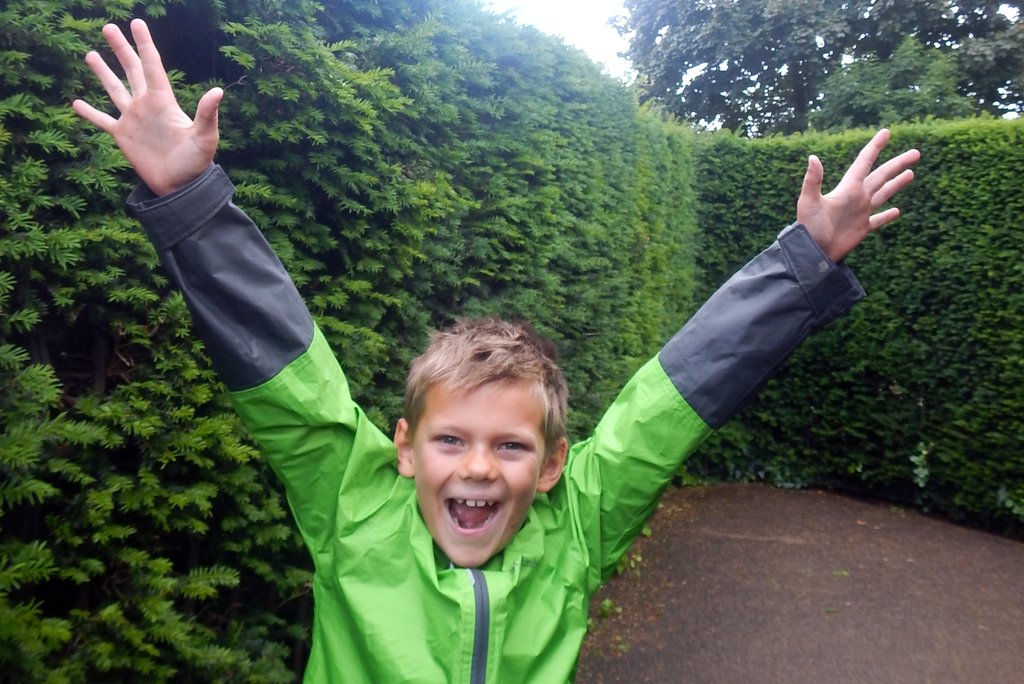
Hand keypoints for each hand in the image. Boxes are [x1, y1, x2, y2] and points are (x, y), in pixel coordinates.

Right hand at [72, 19, 222, 195]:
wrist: (181, 186)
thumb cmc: (197, 162)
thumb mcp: (205, 137)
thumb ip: (207, 114)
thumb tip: (218, 91)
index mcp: (164, 101)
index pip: (152, 66)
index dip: (144, 44)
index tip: (136, 23)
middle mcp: (146, 106)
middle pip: (132, 70)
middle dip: (121, 49)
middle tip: (108, 27)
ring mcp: (133, 120)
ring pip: (114, 89)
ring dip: (103, 73)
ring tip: (90, 54)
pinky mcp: (123, 136)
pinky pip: (102, 121)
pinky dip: (90, 113)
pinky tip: (76, 103)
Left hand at [797, 129, 920, 261]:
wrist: (811, 251)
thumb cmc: (809, 227)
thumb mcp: (809, 201)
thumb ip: (812, 180)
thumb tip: (813, 157)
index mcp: (847, 188)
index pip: (864, 162)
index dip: (875, 147)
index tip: (886, 132)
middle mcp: (856, 197)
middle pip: (881, 176)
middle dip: (897, 164)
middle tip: (915, 153)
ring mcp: (860, 213)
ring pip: (883, 194)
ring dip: (897, 184)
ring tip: (911, 173)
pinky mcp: (861, 229)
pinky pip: (878, 220)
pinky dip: (887, 216)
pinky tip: (897, 211)